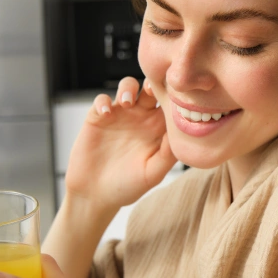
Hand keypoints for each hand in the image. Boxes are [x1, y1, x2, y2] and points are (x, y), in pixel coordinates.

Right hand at [64, 76, 175, 212]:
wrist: (95, 195)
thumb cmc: (127, 186)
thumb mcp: (152, 173)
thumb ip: (167, 154)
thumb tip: (181, 134)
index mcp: (158, 128)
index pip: (169, 103)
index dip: (174, 95)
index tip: (175, 95)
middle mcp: (141, 118)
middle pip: (150, 88)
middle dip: (153, 82)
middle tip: (152, 89)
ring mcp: (119, 115)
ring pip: (127, 86)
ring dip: (128, 88)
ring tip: (127, 102)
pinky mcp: (98, 118)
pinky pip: (101, 100)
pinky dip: (103, 102)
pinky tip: (106, 114)